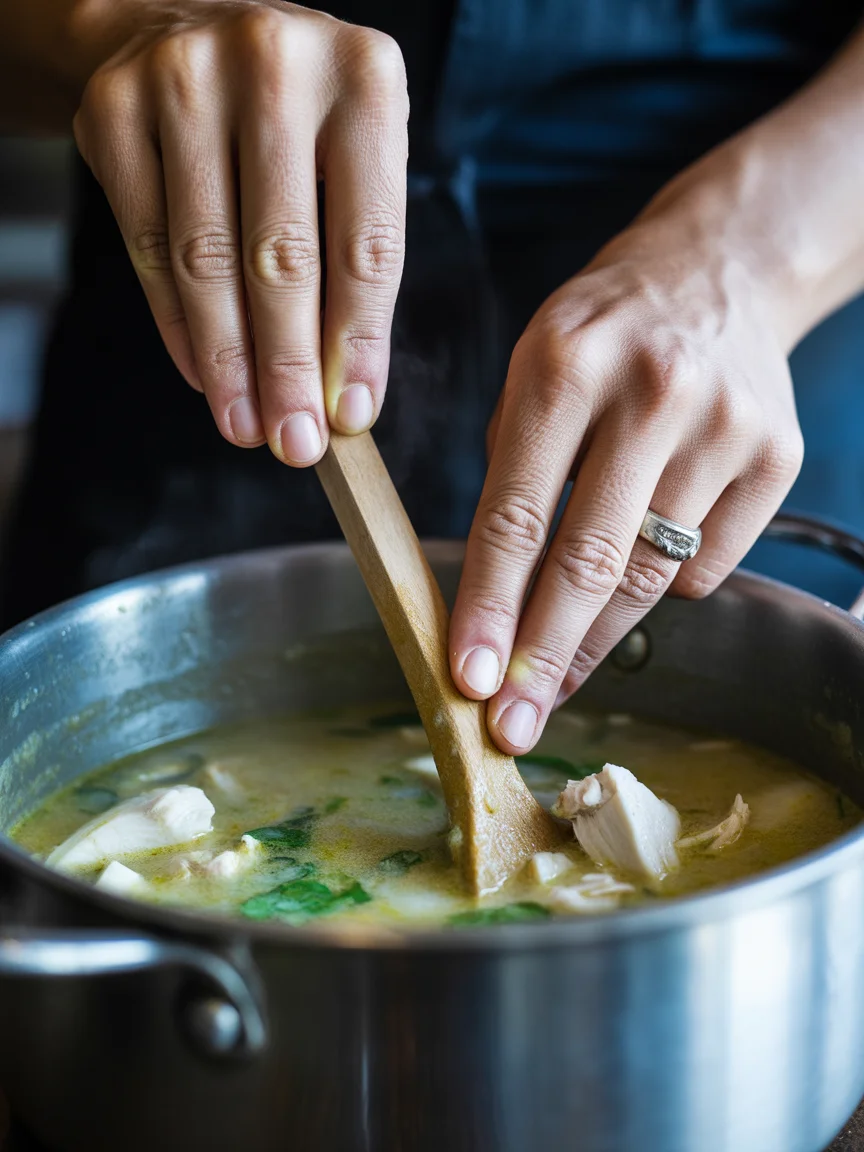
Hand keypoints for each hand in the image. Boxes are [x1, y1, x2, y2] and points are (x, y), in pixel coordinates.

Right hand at [72, 1, 407, 462]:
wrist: (189, 30)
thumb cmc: (296, 121)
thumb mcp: (353, 165)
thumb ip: (353, 268)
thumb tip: (342, 396)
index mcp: (366, 81)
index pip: (366, 244)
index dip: (358, 345)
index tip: (351, 418)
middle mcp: (276, 64)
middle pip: (282, 257)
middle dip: (289, 370)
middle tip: (294, 443)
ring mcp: (185, 79)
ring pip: (207, 259)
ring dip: (229, 364)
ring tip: (245, 426)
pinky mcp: (114, 109)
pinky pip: (148, 246)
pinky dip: (178, 326)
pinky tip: (204, 376)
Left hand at [449, 178, 803, 753]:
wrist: (723, 268)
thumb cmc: (605, 328)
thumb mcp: (531, 366)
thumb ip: (510, 471)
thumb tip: (496, 598)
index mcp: (564, 362)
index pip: (515, 514)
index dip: (488, 608)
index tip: (468, 678)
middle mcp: (651, 392)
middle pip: (591, 561)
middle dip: (545, 658)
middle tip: (511, 728)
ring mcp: (726, 426)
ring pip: (652, 576)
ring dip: (597, 640)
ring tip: (558, 678)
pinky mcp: (778, 457)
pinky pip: (706, 566)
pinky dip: (666, 582)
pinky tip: (648, 551)